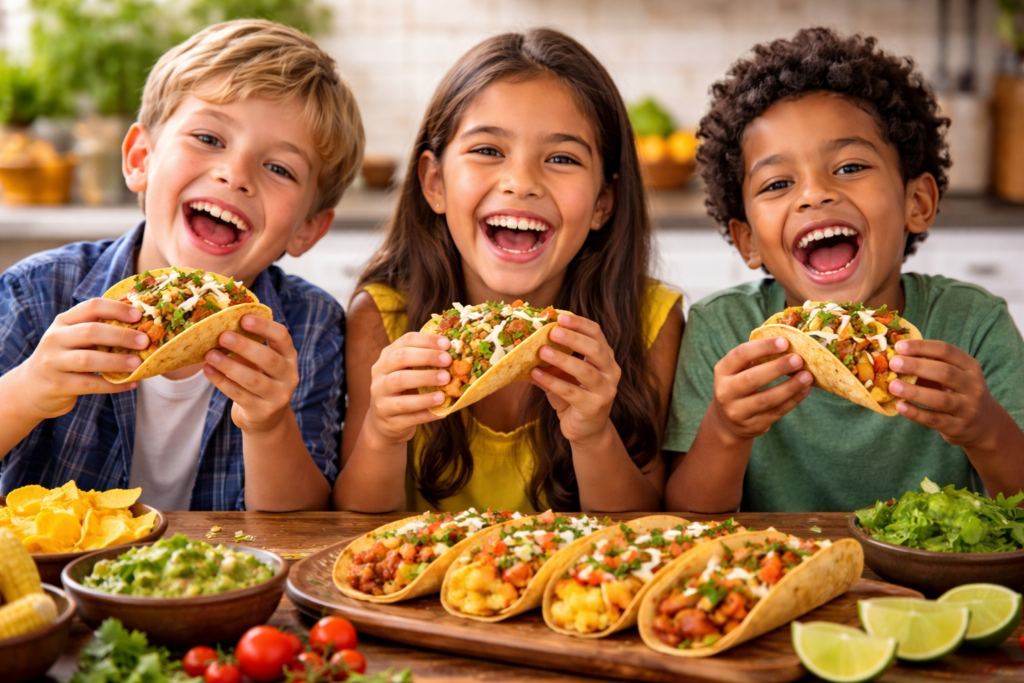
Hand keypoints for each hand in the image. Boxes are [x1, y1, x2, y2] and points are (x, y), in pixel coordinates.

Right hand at [6, 298, 146, 419]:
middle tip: (145, 341)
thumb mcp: (74, 338)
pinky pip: (89, 384)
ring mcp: (53, 362)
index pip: (91, 306)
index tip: (139, 315)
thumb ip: (99, 330)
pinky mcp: (57, 385)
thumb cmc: (64, 358)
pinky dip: (113, 385)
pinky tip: (132, 383)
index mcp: (64, 321)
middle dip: (121, 335)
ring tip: (139, 364)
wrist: (30, 388)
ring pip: (88, 359)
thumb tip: (143, 327)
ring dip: (117, 361)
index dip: (117, 308)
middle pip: (91, 331)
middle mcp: (55, 338)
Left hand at [203, 315, 300, 433]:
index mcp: (290, 357)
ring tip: (210, 355)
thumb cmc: (260, 380)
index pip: (282, 337)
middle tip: (223, 336)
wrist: (266, 419)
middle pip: (269, 359)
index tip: (243, 318)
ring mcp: (278, 396)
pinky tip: (208, 370)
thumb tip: (220, 326)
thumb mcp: (262, 362)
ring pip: (253, 380)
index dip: (264, 326)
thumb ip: (250, 346)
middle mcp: (289, 376)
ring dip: (229, 366)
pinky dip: (221, 381)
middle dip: (245, 346)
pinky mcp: (263, 412)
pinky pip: (239, 395)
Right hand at [364, 332, 451, 444]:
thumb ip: (426, 363)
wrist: (385, 424)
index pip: (405, 341)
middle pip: (401, 358)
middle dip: (426, 357)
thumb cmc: (404, 392)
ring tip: (444, 388)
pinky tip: (442, 410)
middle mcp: (380, 375)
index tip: (447, 344)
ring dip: (425, 382)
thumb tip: (457, 351)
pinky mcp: (388, 419)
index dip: (426, 340)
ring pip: (399, 383)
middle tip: (448, 361)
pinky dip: (427, 412)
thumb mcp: (409, 374)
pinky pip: (408, 415)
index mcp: (387, 358)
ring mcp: (381, 397)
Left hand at [529, 314, 619, 444]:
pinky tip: (536, 375)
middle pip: (595, 349)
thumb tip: (524, 342)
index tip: (560, 315)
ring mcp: (605, 391)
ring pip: (585, 371)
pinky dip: (553, 382)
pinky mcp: (594, 408)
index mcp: (605, 358)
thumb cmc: (573, 397)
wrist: (585, 431)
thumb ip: (551, 359)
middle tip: (552, 331)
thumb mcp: (562, 375)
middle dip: (574, 338)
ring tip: (542, 352)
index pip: (597, 334)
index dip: (580, 323)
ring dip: (562, 359)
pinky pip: (572, 392)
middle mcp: (610, 372)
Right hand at [708, 337, 812, 441]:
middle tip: (798, 359)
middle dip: (777, 368)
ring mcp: (738, 411)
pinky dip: (793, 400)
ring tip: (807, 376)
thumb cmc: (739, 385)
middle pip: (752, 379)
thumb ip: (756, 357)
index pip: (740, 355)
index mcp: (722, 371)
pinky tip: (805, 389)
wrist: (727, 421)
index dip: (762, 347)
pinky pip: (776, 412)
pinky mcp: (753, 425)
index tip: (784, 341)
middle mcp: (725, 392)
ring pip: (766, 399)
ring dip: (789, 387)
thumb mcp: (738, 370)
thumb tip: (790, 342)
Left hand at [889, 339, 997, 448]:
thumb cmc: (958, 393)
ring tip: (893, 386)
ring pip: (941, 399)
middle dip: (917, 366)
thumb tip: (895, 356)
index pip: (947, 351)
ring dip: (914, 392)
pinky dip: (916, 413)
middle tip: (893, 363)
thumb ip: (930, 366)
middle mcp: (972, 386)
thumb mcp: (954, 375)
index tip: (899, 346)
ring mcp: (967, 408)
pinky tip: (900, 406)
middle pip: (945, 372)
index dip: (922, 347)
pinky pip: (935, 420)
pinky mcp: (958, 427)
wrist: (985, 425)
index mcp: (970, 366)